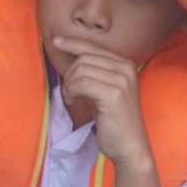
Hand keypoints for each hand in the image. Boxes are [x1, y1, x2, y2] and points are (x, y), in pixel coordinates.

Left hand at [50, 35, 149, 166]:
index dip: (73, 43)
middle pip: (84, 58)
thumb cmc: (114, 120)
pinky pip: (82, 83)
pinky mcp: (114, 94)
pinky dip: (72, 91)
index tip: (56, 41)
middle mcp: (126, 68)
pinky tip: (72, 101)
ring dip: (69, 85)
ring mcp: (122, 80)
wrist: (130, 145)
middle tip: (68, 92)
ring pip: (81, 70)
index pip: (93, 46)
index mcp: (125, 64)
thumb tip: (71, 56)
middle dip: (69, 74)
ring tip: (71, 98)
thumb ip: (94, 72)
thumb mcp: (105, 89)